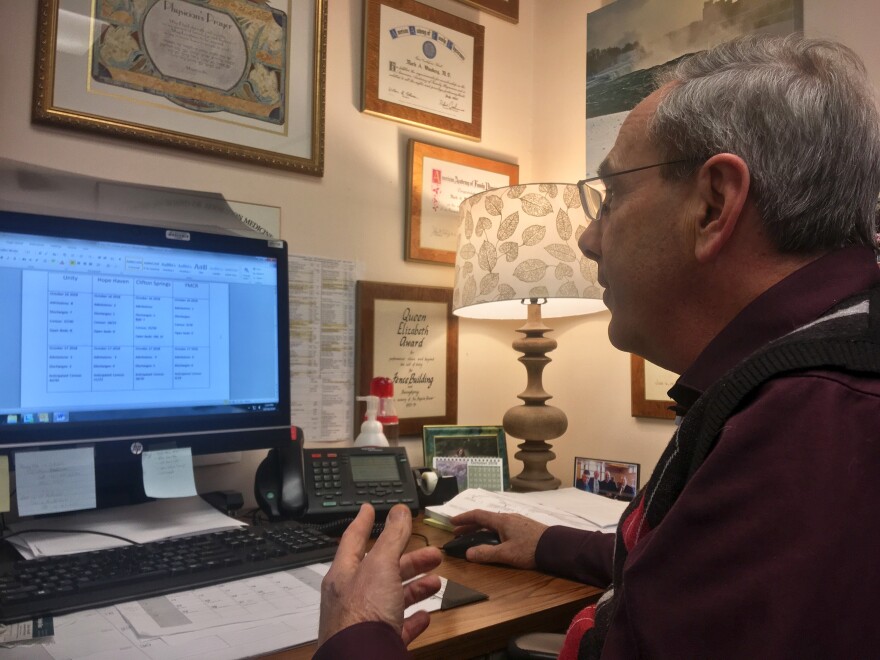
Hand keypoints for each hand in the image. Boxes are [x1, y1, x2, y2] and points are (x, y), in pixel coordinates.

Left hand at [318, 504, 442, 646]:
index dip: (363, 522)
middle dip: (408, 559)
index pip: (353, 539)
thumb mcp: (381, 566)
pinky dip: (413, 619)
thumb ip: (392, 538)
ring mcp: (365, 622)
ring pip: (392, 598)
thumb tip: (399, 511)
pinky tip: (425, 615)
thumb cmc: (362, 615)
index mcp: (345, 574)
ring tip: (435, 581)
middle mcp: (352, 596)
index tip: (369, 508)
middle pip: (382, 570)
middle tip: (431, 552)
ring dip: (415, 587)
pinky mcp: (379, 643)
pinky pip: (398, 627)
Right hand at [449, 509, 547, 568]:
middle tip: (458, 532)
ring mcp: (517, 521)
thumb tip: (467, 553)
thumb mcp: (506, 554)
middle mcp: (508, 517)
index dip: (463, 518)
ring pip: (494, 522)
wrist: (556, 547)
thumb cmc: (529, 549)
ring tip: (474, 536)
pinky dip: (492, 531)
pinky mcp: (524, 527)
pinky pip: (502, 526)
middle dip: (470, 525)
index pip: (477, 515)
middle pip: (485, 519)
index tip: (451, 521)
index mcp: (501, 520)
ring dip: (481, 528)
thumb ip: (486, 553)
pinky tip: (495, 538)